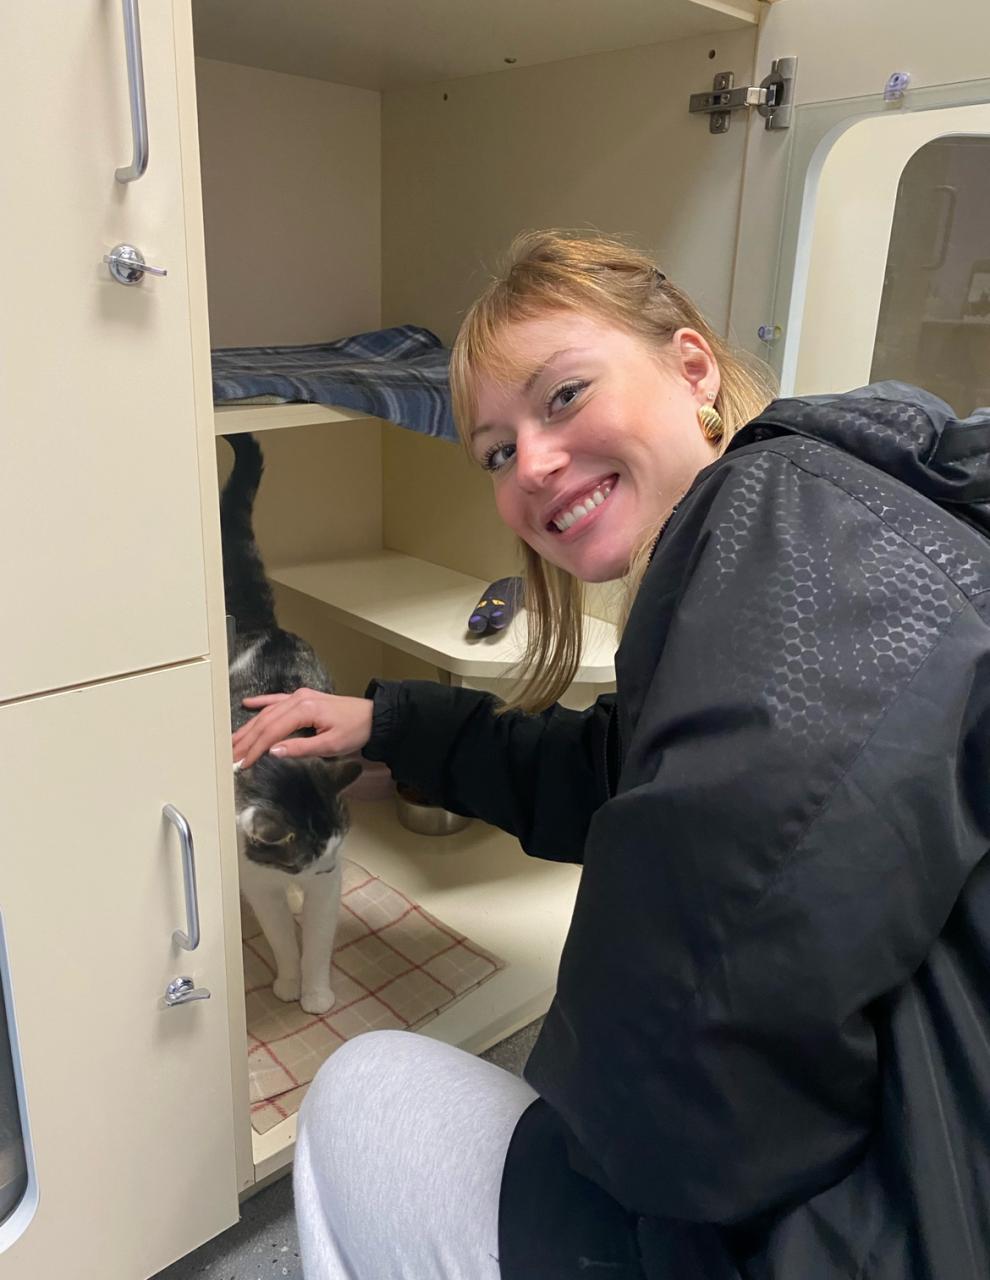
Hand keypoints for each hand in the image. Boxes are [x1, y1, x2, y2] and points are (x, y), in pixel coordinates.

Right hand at [232, 689, 373, 768]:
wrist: (373, 717)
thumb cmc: (355, 730)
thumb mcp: (330, 745)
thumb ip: (301, 748)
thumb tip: (273, 751)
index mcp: (305, 710)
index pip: (273, 731)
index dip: (256, 748)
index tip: (244, 762)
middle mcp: (299, 699)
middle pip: (265, 721)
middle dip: (247, 740)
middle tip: (230, 755)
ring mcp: (299, 697)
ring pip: (267, 712)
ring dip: (249, 727)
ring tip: (233, 740)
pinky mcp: (303, 698)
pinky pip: (276, 700)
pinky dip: (261, 702)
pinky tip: (247, 704)